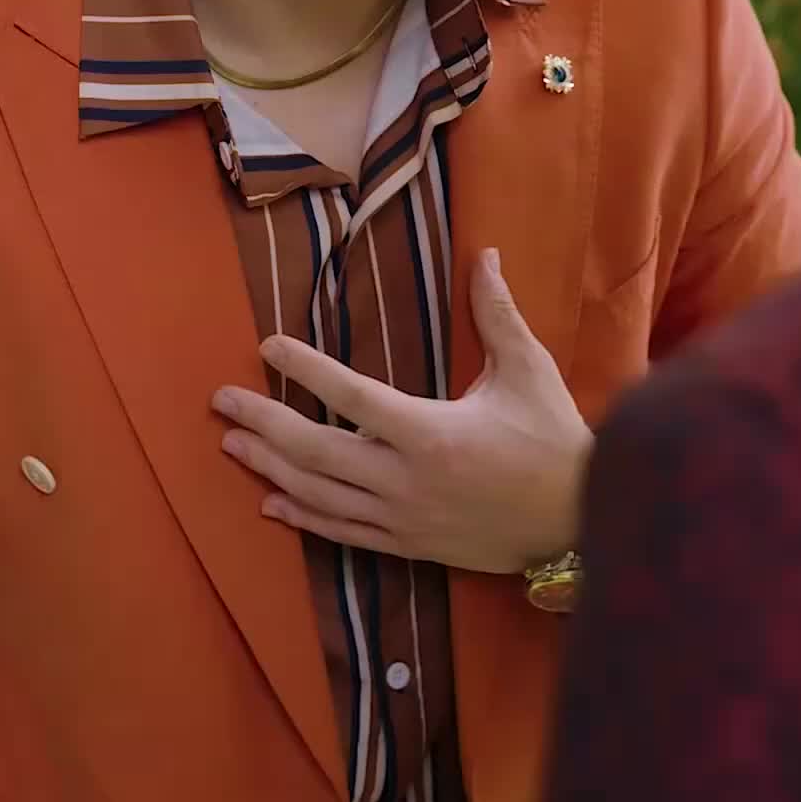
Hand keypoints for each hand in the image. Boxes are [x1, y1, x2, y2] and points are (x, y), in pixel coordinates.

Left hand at [213, 249, 593, 573]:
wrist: (579, 520)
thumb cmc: (554, 438)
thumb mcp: (528, 370)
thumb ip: (498, 314)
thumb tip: (486, 256)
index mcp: (431, 432)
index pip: (352, 396)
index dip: (305, 368)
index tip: (268, 345)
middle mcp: (407, 479)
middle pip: (316, 450)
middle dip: (263, 422)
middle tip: (221, 401)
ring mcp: (404, 517)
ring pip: (320, 495)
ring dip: (270, 467)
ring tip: (231, 442)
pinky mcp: (409, 545)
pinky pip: (343, 533)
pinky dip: (304, 517)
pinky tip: (271, 503)